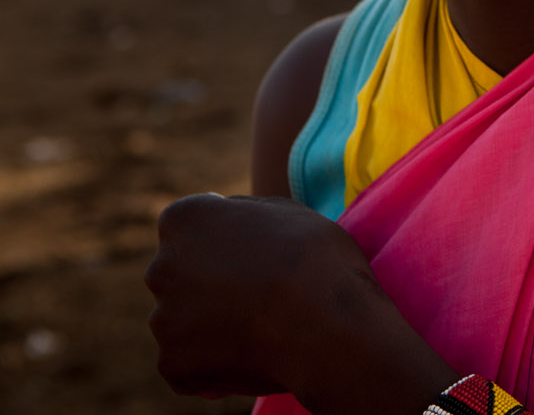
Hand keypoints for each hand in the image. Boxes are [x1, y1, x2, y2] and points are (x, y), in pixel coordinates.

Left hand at [146, 193, 448, 406]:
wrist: (328, 326)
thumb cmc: (320, 259)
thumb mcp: (288, 212)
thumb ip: (247, 214)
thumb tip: (229, 217)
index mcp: (183, 218)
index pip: (193, 223)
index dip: (230, 238)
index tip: (260, 253)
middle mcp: (160, 266)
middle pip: (183, 271)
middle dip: (213, 280)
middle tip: (266, 292)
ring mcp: (163, 320)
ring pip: (186, 318)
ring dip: (215, 320)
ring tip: (268, 323)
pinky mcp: (173, 366)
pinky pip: (192, 361)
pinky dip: (216, 360)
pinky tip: (259, 350)